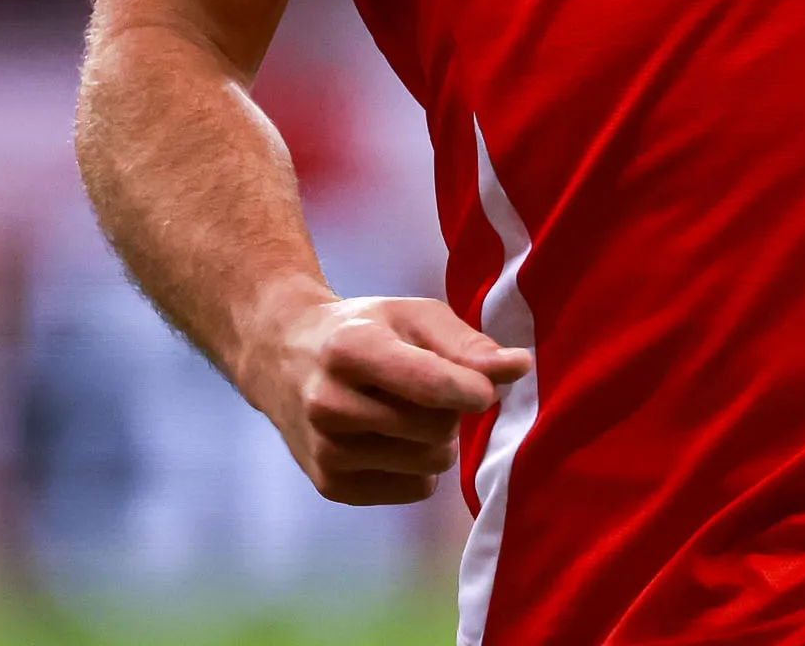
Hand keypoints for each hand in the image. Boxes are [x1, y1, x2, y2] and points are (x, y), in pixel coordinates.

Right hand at [241, 291, 529, 504]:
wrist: (284, 357)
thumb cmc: (365, 329)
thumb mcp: (412, 316)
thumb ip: (467, 344)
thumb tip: (520, 367)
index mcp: (350, 349)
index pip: (425, 383)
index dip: (468, 390)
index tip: (487, 393)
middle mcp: (329, 403)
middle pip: (436, 427)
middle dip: (450, 409)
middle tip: (428, 387)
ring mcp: (326, 450)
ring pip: (430, 462)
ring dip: (437, 439)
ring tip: (406, 410)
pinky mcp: (331, 486)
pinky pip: (415, 489)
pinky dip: (418, 467)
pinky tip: (390, 438)